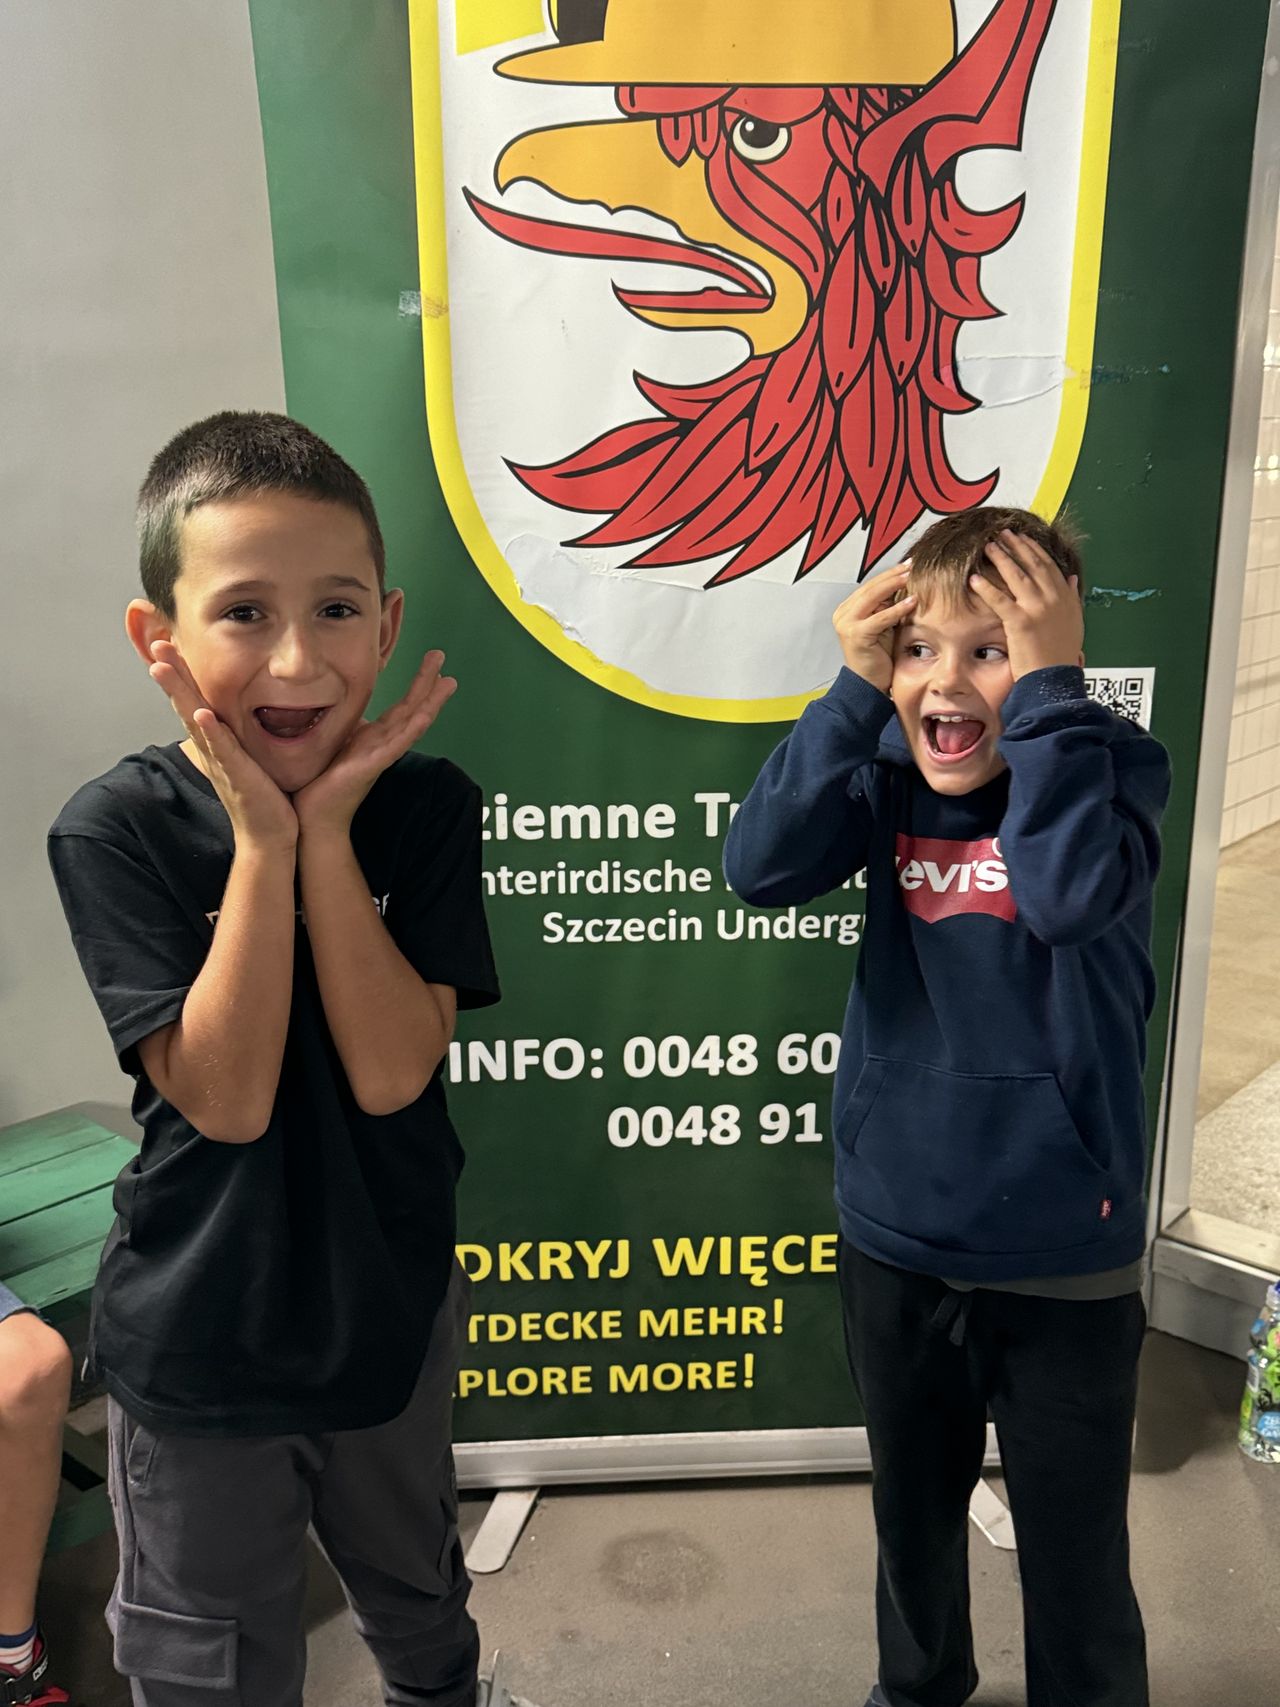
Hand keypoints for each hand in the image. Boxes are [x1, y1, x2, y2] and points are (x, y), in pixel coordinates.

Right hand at [149, 642, 297, 850]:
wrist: (271, 837)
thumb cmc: (265, 797)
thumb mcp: (251, 755)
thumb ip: (245, 731)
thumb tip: (250, 707)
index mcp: (218, 741)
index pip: (195, 699)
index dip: (183, 672)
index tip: (171, 642)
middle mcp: (212, 749)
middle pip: (186, 704)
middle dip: (172, 673)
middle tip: (158, 641)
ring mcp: (221, 763)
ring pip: (194, 721)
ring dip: (179, 693)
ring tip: (162, 666)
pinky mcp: (237, 778)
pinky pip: (221, 751)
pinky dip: (210, 732)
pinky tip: (201, 713)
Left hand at [294, 651, 456, 836]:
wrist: (314, 816)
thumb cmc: (321, 782)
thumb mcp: (334, 742)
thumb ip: (344, 725)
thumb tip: (338, 701)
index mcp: (375, 737)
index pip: (402, 706)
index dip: (418, 684)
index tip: (432, 662)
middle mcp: (382, 744)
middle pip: (413, 708)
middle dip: (428, 682)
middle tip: (440, 655)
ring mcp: (380, 755)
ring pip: (412, 723)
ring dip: (430, 702)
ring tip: (447, 682)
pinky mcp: (371, 767)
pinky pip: (396, 745)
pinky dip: (412, 729)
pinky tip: (424, 715)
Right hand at [832, 566, 915, 693]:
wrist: (868, 685)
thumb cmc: (879, 657)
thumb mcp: (883, 626)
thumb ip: (887, 607)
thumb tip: (906, 584)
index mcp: (847, 610)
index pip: (870, 586)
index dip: (888, 574)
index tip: (907, 566)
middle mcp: (843, 614)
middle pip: (870, 588)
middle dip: (892, 575)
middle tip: (912, 565)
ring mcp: (846, 624)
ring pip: (872, 597)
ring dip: (894, 585)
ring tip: (911, 576)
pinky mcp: (856, 635)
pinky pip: (880, 617)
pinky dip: (897, 609)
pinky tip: (912, 601)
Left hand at [972, 531, 1083, 679]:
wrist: (1054, 679)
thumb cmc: (1060, 655)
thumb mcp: (1074, 622)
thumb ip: (1071, 598)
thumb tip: (1071, 579)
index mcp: (1065, 597)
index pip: (1047, 565)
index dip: (1032, 549)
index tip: (1021, 538)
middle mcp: (1053, 598)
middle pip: (1031, 564)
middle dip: (1015, 546)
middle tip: (1001, 534)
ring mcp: (1037, 609)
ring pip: (1016, 576)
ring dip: (1000, 558)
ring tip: (987, 547)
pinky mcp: (1020, 622)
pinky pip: (999, 599)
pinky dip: (986, 588)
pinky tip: (973, 579)